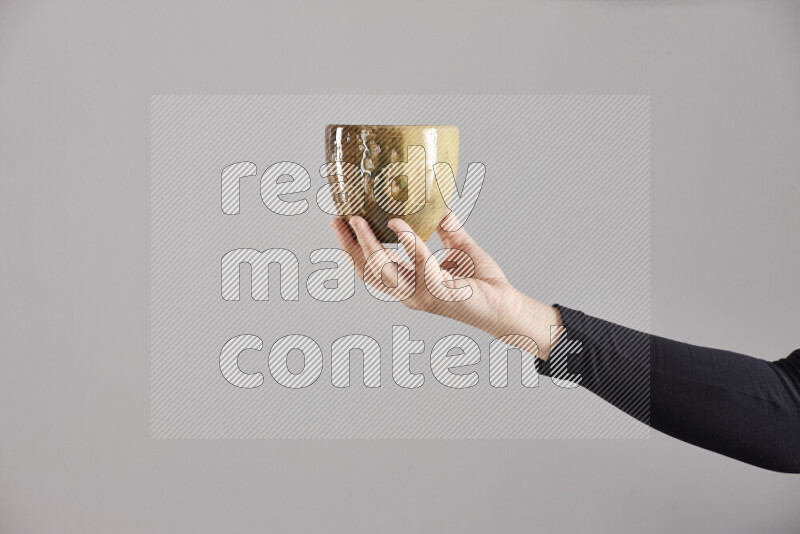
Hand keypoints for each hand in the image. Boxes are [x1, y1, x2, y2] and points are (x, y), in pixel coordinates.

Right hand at [330, 212, 560, 359]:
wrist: (506, 304)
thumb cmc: (483, 282)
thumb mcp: (459, 246)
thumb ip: (446, 226)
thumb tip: (438, 201)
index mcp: (409, 283)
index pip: (370, 267)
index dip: (352, 247)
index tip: (339, 221)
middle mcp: (409, 293)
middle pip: (368, 271)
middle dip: (350, 245)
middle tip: (339, 219)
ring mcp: (422, 296)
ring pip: (384, 271)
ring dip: (369, 244)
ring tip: (359, 220)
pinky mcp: (440, 294)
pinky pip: (420, 265)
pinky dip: (408, 243)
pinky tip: (399, 224)